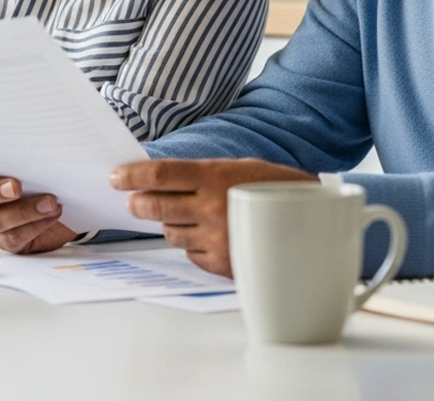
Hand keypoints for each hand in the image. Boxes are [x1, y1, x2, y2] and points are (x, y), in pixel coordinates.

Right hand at [0, 153, 77, 253]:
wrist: (64, 201)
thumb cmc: (43, 173)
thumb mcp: (33, 158)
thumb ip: (25, 150)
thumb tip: (39, 137)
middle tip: (16, 187)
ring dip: (23, 211)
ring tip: (49, 203)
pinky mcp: (7, 239)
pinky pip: (14, 237)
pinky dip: (36, 225)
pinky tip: (52, 214)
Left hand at [109, 158, 316, 275]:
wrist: (317, 220)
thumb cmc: (277, 188)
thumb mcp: (239, 168)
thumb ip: (199, 174)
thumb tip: (157, 177)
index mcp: (216, 177)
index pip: (160, 175)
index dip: (131, 175)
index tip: (115, 177)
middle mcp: (213, 209)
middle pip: (155, 206)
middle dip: (138, 202)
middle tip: (132, 199)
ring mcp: (218, 240)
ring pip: (171, 233)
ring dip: (171, 224)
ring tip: (186, 215)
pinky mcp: (224, 265)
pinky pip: (191, 255)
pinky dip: (193, 245)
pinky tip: (208, 235)